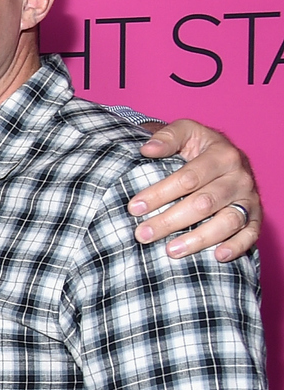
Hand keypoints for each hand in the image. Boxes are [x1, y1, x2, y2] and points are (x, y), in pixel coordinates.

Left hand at [131, 120, 260, 260]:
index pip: (188, 178)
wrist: (228, 157)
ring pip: (227, 221)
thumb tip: (146, 149)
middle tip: (142, 234)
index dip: (159, 194)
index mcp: (222, 155)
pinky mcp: (256, 216)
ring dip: (199, 239)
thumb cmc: (199, 148)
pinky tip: (217, 256)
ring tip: (170, 251)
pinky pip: (251, 234)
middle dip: (170, 221)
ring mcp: (248, 198)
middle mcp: (239, 177)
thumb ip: (167, 137)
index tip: (134, 208)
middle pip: (204, 203)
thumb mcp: (186, 132)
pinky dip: (236, 246)